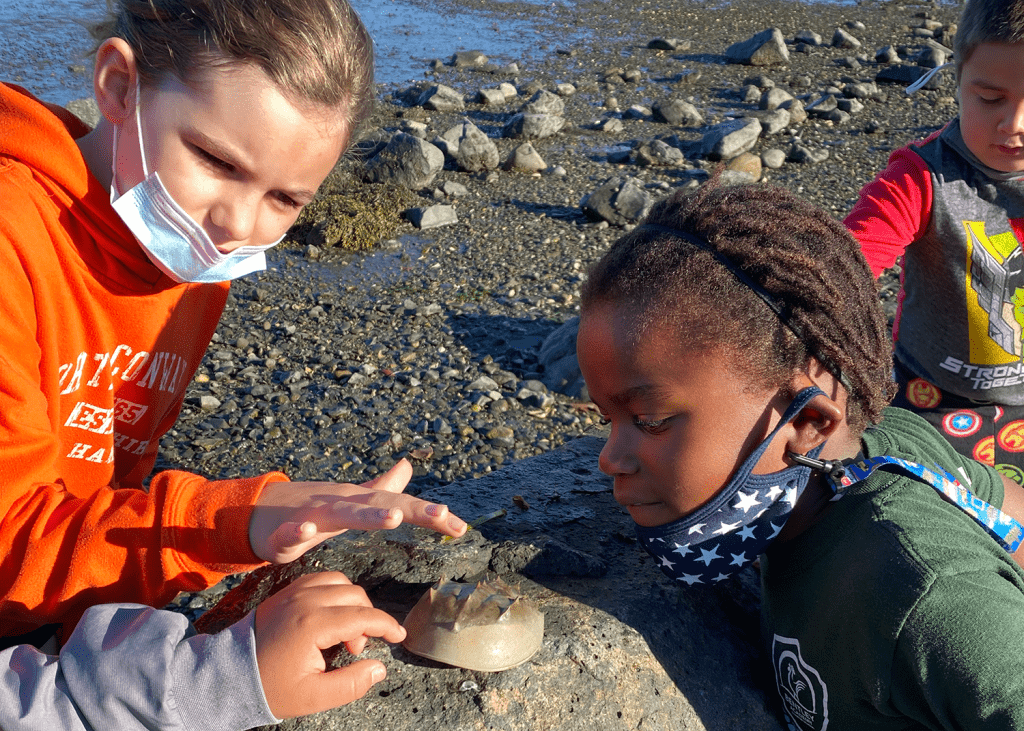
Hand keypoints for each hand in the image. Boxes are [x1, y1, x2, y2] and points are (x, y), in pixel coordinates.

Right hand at [250, 458, 466, 562]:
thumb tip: (409, 465)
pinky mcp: (283, 533)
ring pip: (343, 514)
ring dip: (367, 515)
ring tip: (392, 517)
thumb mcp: (351, 501)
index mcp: (359, 503)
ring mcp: (313, 515)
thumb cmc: (313, 509)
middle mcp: (341, 504)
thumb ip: (381, 487)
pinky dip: (297, 532)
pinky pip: (289, 533)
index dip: (429, 515)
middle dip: (412, 509)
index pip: (401, 506)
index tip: (461, 528)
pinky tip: (307, 533)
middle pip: (380, 505)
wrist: (261, 512)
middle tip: (441, 514)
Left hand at [253, 572, 406, 718]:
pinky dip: (335, 592)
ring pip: (341, 582)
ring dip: (352, 603)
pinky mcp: (287, 590)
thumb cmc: (270, 687)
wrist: (229, 673)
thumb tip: (379, 667)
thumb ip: (351, 684)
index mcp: (312, 624)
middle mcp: (305, 600)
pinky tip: (331, 615)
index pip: (363, 616)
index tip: (398, 637)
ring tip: (343, 633)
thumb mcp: (313, 697)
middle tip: (355, 650)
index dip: (386, 626)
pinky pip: (322, 579)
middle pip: (356, 596)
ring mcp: (294, 591)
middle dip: (367, 620)